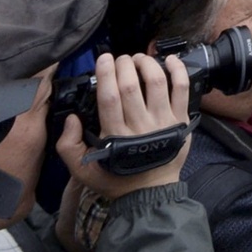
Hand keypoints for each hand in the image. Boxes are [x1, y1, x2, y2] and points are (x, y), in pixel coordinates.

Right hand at [57, 54, 192, 198]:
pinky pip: (182, 90)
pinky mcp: (181, 121)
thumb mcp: (82, 169)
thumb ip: (69, 144)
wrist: (150, 192)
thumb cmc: (115, 178)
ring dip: (147, 64)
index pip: (109, 97)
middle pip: (131, 86)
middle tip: (120, 58)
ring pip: (156, 83)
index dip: (106, 74)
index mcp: (115, 134)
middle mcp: (140, 125)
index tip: (104, 59)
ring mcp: (163, 121)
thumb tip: (71, 119)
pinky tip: (170, 60)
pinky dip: (178, 71)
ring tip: (139, 58)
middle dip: (124, 65)